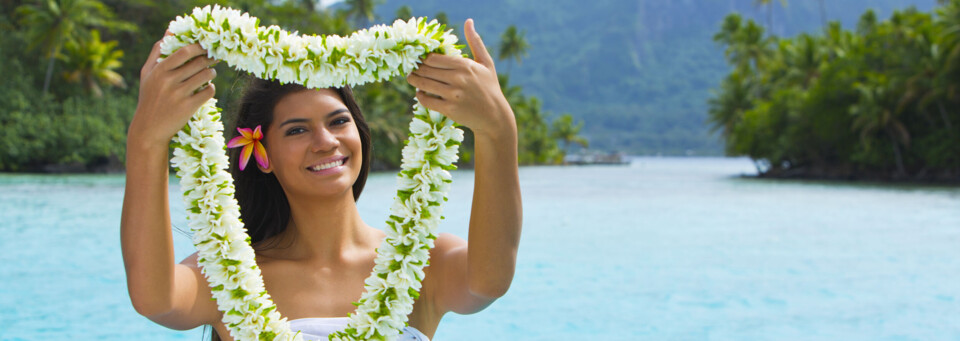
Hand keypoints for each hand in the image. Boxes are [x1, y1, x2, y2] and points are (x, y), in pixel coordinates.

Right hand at [129, 32, 218, 147]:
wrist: (149, 129)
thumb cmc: (149, 97)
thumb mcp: (147, 74)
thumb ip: (157, 51)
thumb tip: (170, 31)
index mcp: (159, 70)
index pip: (185, 51)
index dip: (199, 47)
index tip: (206, 46)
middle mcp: (168, 81)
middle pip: (199, 63)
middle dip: (209, 59)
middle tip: (213, 58)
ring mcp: (179, 94)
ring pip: (206, 76)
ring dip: (212, 73)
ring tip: (210, 73)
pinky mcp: (188, 107)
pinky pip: (208, 91)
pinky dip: (211, 88)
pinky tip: (207, 88)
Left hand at [406, 19, 515, 138]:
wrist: (494, 116)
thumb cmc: (490, 87)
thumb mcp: (486, 63)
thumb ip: (475, 42)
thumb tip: (468, 21)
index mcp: (465, 65)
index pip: (433, 58)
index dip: (423, 58)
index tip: (419, 58)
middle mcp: (458, 78)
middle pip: (426, 70)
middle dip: (415, 68)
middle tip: (411, 68)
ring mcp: (453, 94)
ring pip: (423, 84)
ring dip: (413, 80)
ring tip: (411, 78)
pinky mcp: (449, 109)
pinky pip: (426, 100)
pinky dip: (419, 96)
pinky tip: (419, 92)